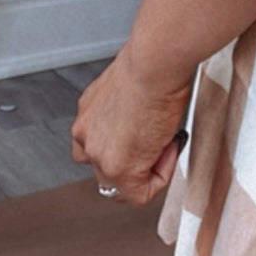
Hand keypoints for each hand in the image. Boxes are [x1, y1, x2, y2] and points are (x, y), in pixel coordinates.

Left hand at [70, 38, 194, 206]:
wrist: (153, 63)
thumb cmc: (151, 62)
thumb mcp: (131, 83)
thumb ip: (130, 105)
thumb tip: (148, 112)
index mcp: (88, 111)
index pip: (96, 143)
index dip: (127, 143)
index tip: (149, 130)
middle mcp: (86, 134)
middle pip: (104, 167)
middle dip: (135, 160)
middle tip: (160, 141)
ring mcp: (99, 154)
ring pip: (119, 184)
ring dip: (145, 171)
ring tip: (166, 144)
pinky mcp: (119, 169)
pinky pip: (140, 194)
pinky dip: (160, 178)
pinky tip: (170, 150)